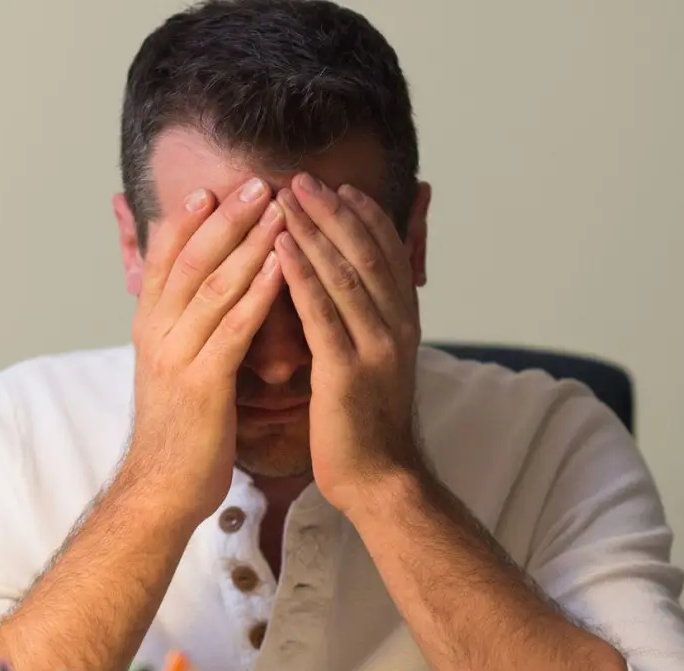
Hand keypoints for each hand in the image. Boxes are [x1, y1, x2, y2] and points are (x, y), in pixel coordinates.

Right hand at [123, 178, 285, 524]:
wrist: (161, 489)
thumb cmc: (178, 431)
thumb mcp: (172, 368)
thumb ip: (181, 329)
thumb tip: (196, 298)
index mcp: (149, 326)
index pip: (165, 259)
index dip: (188, 220)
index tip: (215, 187)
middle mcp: (157, 333)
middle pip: (190, 260)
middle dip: (225, 218)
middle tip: (257, 182)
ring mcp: (177, 356)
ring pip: (212, 285)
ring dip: (248, 242)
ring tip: (279, 208)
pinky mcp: (203, 384)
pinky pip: (233, 327)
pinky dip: (257, 292)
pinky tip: (281, 267)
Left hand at [275, 174, 424, 513]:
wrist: (380, 479)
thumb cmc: (368, 425)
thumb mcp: (379, 364)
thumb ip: (370, 325)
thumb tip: (357, 294)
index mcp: (404, 323)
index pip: (387, 254)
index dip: (364, 217)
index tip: (338, 187)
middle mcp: (396, 328)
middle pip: (367, 253)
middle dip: (334, 212)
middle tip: (302, 178)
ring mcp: (375, 348)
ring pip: (345, 274)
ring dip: (313, 231)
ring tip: (284, 197)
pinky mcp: (347, 371)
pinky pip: (321, 313)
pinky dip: (300, 275)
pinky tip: (279, 247)